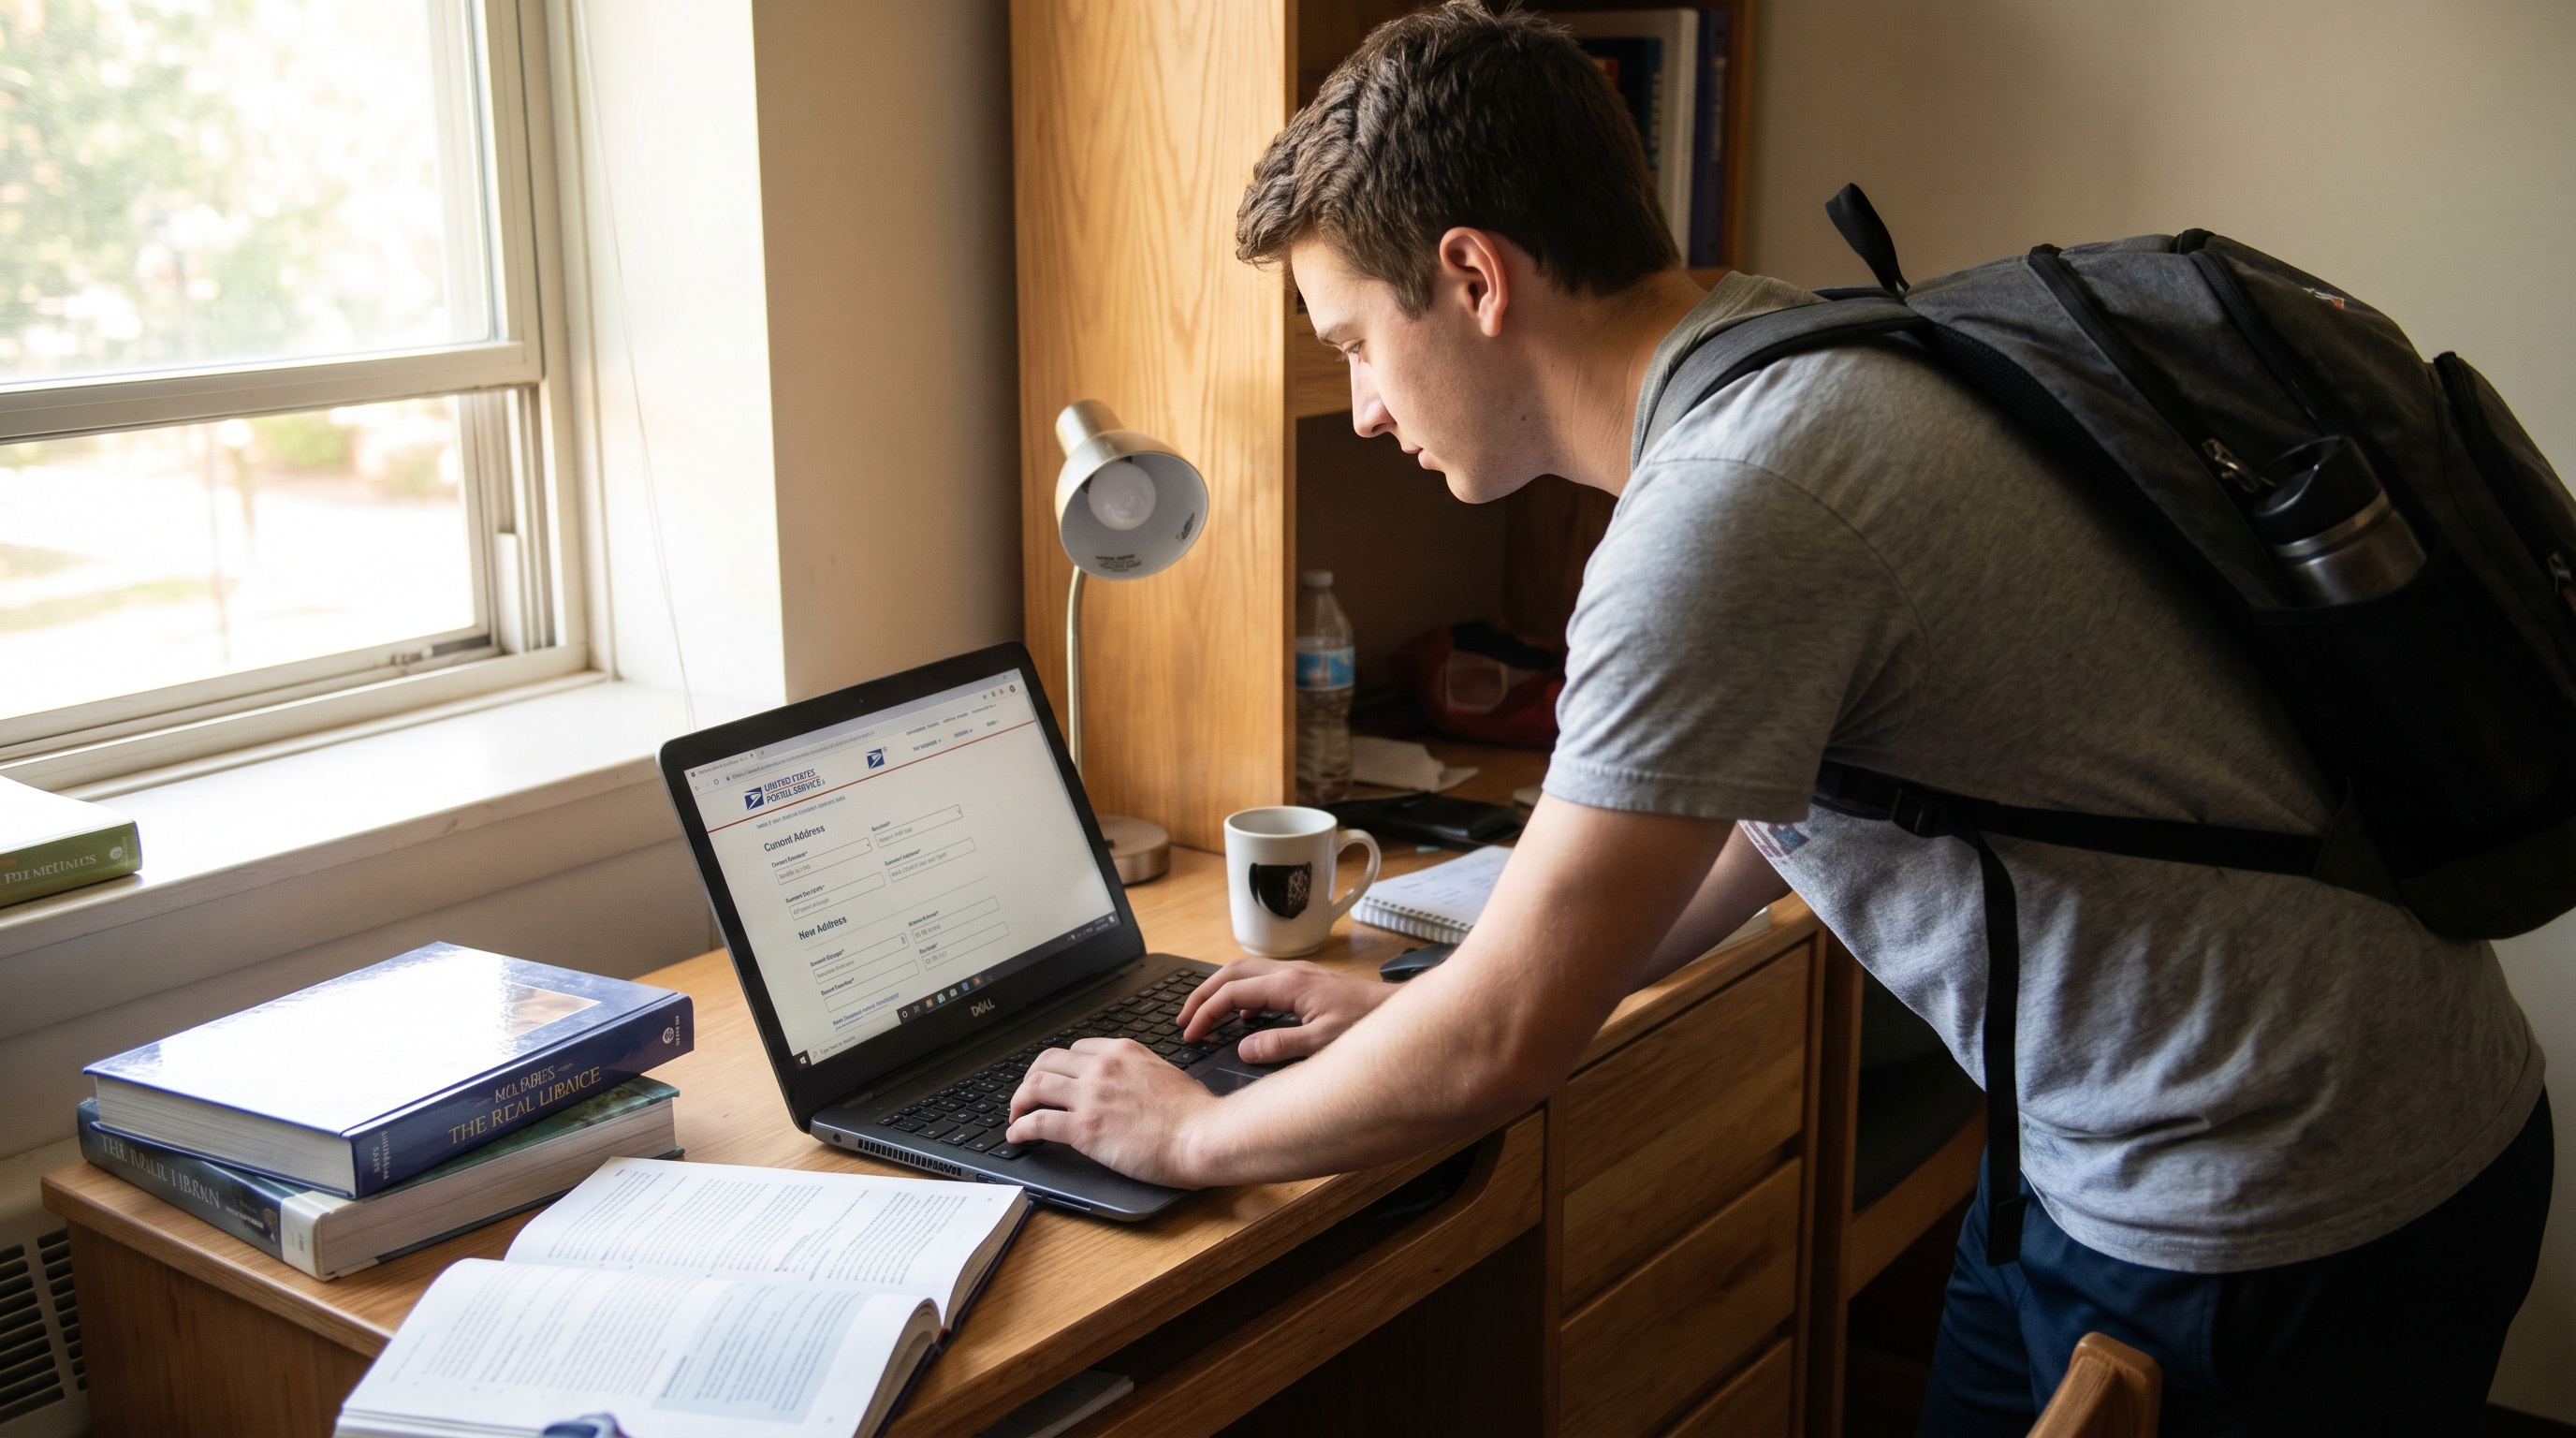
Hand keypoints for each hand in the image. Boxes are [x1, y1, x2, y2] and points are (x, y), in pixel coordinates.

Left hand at [1006, 1038, 1220, 1185]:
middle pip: (1047, 1062)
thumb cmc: (1195, 1113)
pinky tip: (1017, 1136)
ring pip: (1035, 1086)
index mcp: (1123, 1051)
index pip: (1077, 1049)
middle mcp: (1101, 1067)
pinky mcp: (1083, 1127)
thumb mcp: (1166, 1073)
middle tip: (1027, 1095)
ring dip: (1018, 1102)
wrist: (1202, 1135)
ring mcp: (1090, 1096)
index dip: (1061, 1066)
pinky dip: (1020, 1128)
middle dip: (1031, 1078)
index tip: (1057, 1080)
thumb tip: (1130, 1086)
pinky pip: (1037, 1122)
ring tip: (1015, 1115)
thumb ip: (1140, 1073)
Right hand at [1177, 959, 1396, 1062]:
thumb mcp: (1323, 1043)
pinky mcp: (1306, 982)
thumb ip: (1281, 1046)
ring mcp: (1298, 974)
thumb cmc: (1367, 1025)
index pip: (1232, 993)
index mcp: (1289, 985)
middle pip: (1231, 972)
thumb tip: (1243, 1049)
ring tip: (1203, 1015)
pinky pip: (1262, 980)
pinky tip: (1243, 1017)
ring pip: (1245, 971)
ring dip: (1220, 990)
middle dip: (1202, 994)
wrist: (1397, 1011)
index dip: (1206, 1013)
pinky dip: (1242, 994)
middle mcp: (1290, 973)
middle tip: (1183, 1020)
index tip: (1190, 1034)